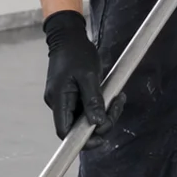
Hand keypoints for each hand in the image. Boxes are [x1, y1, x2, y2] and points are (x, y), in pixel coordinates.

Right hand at [42, 10, 120, 144]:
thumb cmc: (77, 53)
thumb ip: (93, 100)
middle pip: (78, 128)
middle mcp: (59, 103)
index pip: (64, 132)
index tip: (101, 137)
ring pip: (85, 119)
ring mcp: (65, 100)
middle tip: (117, 106)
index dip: (82, 140)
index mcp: (58, 99)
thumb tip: (97, 123)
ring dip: (104, 113)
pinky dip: (100, 106)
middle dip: (101, 123)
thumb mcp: (89, 75)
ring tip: (118, 98)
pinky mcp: (72, 96)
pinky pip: (87, 109)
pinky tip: (113, 96)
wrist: (69, 37)